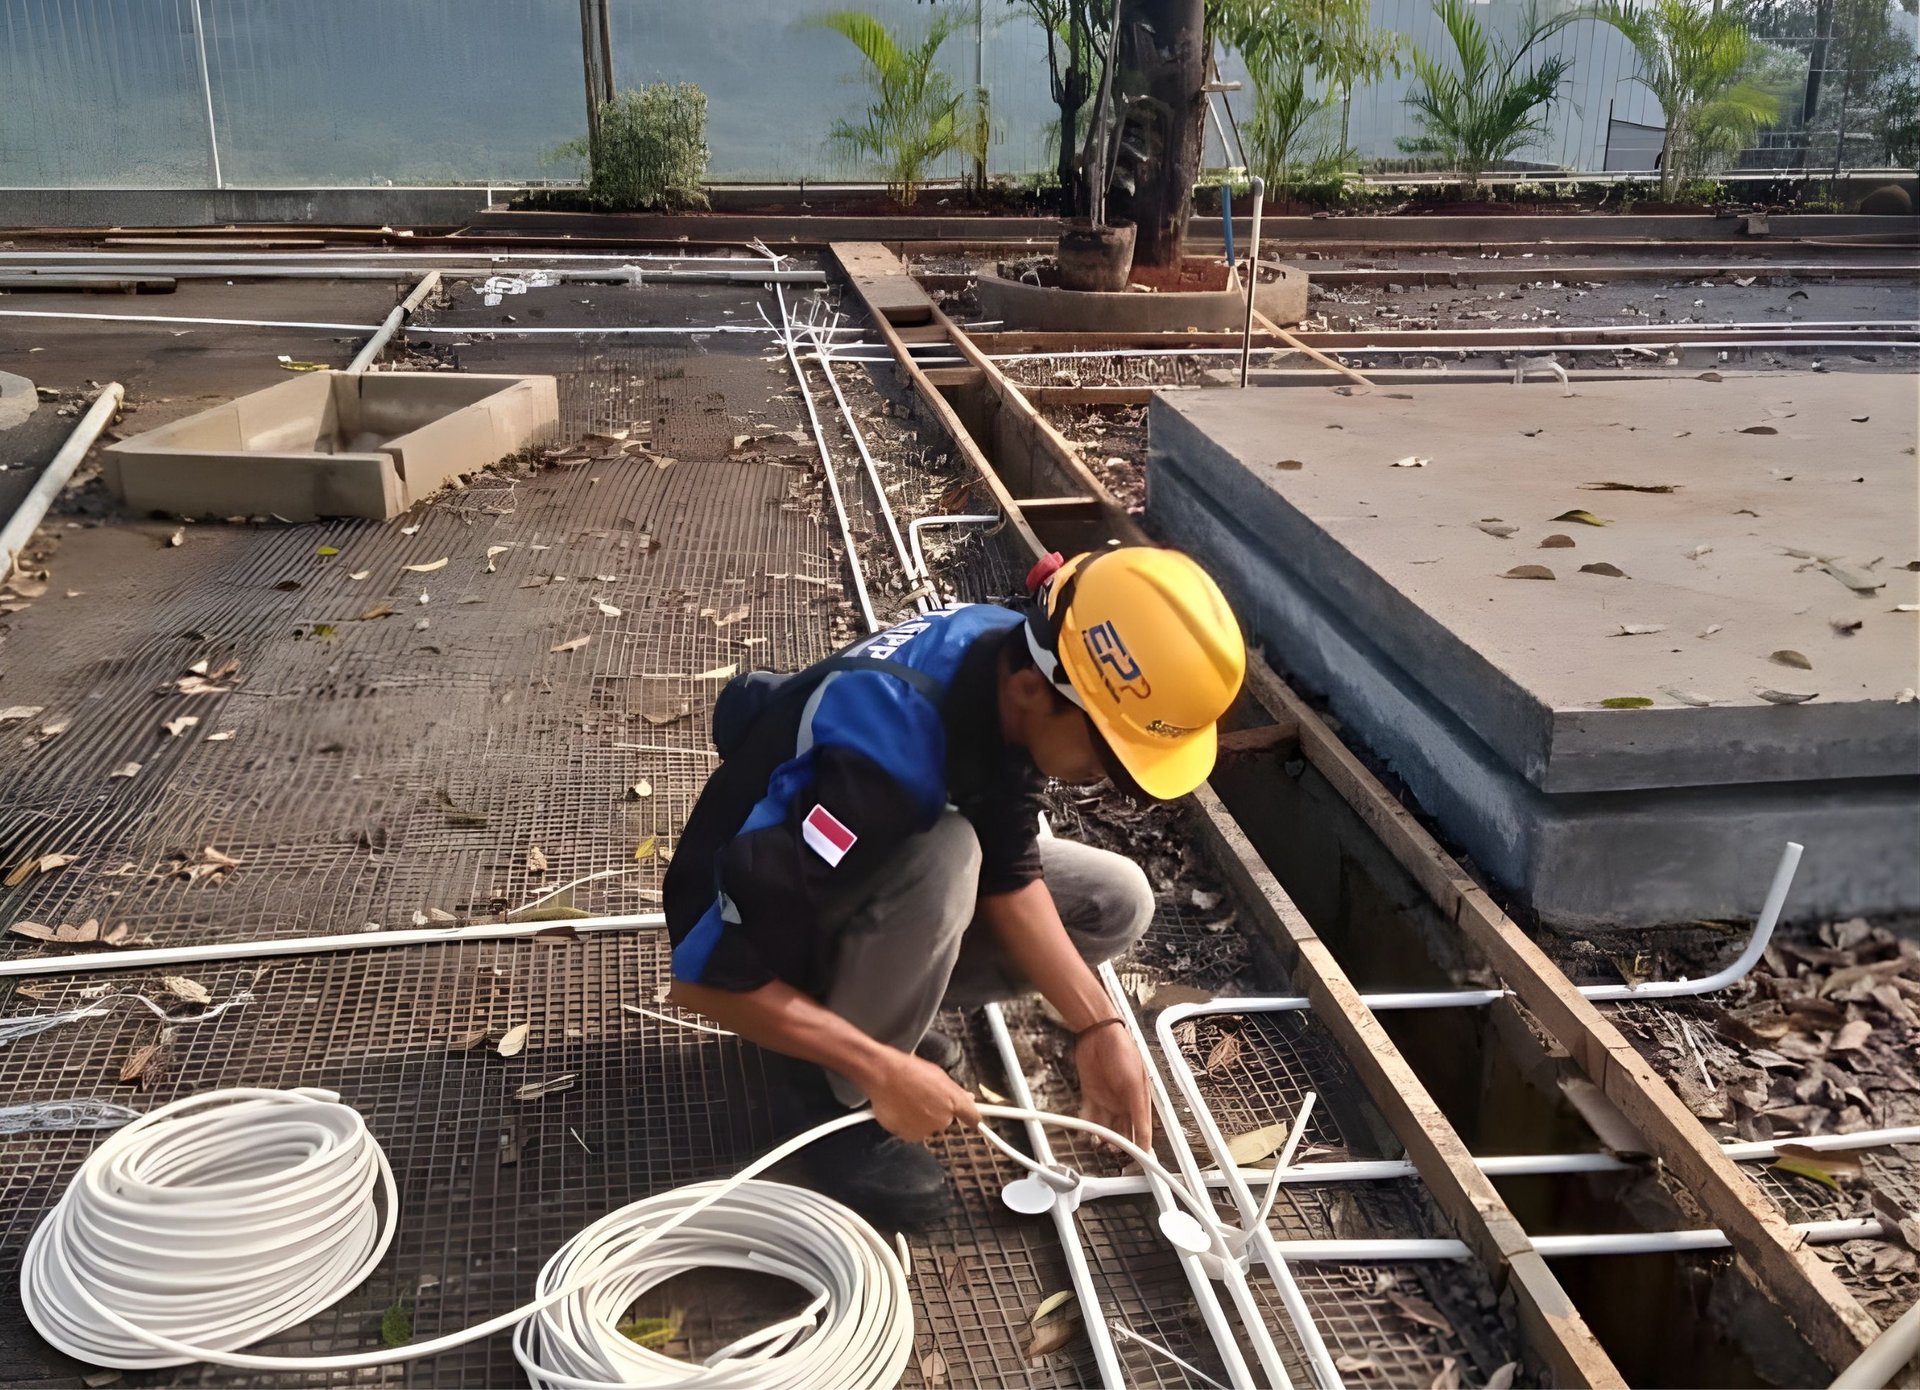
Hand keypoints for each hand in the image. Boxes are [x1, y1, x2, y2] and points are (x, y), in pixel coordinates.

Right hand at [864, 1050, 979, 1142]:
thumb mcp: (937, 1074)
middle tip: (921, 1097)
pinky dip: (906, 1124)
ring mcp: (927, 1129)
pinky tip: (899, 1109)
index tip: (976, 1123)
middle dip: (935, 1112)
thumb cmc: (908, 1069)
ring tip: (907, 1101)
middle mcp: (943, 1118)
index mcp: (953, 1100)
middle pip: (944, 1121)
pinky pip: (912, 1132)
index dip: (973, 1119)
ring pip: (927, 1127)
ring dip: (920, 1118)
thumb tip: (967, 1098)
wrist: (883, 1075)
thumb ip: (954, 1091)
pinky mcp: (911, 1136)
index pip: (972, 1116)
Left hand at [1075, 1023, 1152, 1150]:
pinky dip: (1086, 1124)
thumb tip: (1145, 1137)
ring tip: (1097, 1145)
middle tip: (1114, 1154)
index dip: (1140, 1146)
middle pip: (1122, 1131)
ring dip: (1101, 1137)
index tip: (1138, 1161)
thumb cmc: (1122, 1052)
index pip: (1141, 1130)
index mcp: (1139, 1100)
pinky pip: (1088, 1115)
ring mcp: (1106, 1099)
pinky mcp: (1090, 1094)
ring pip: (1104, 1126)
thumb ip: (1139, 1112)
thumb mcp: (1135, 1085)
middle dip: (1118, 1144)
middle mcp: (1123, 1102)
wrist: (1098, 1033)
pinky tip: (1084, 1132)